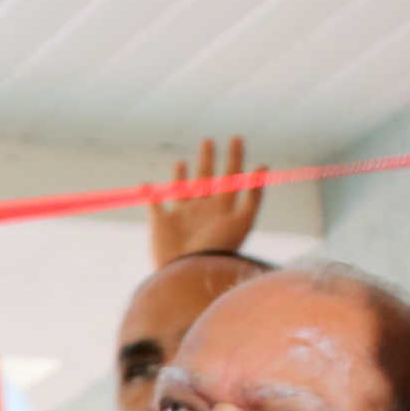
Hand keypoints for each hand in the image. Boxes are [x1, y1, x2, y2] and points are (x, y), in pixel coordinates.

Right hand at [146, 136, 257, 264]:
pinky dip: (149, 194)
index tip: (237, 137)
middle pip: (207, 179)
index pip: (232, 177)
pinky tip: (146, 184)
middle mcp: (203, 211)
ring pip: (182, 190)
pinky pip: (154, 205)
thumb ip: (253, 195)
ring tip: (182, 162)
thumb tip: (263, 164)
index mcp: (223, 208)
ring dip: (181, 176)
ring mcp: (182, 217)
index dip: (236, 158)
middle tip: (209, 140)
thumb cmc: (219, 249)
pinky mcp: (161, 224)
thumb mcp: (243, 220)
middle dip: (208, 160)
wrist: (191, 273)